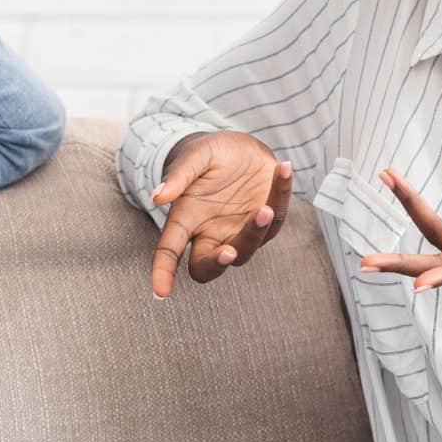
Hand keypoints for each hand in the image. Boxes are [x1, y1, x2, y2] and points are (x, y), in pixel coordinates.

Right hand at [148, 131, 292, 298]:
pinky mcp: (269, 222)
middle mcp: (211, 233)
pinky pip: (277, 218)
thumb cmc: (210, 154)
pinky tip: (283, 169)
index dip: (163, 273)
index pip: (169, 252)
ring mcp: (240, 231)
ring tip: (264, 208)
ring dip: (255, 232)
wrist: (242, 148)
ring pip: (246, 249)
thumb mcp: (195, 156)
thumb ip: (179, 176)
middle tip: (227, 252)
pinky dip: (282, 194)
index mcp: (185, 219)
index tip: (161, 293)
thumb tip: (158, 197)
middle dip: (217, 264)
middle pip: (207, 267)